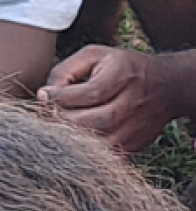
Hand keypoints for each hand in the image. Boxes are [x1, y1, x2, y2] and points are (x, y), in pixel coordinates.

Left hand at [40, 45, 184, 153]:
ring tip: (63, 125)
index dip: (61, 97)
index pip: (90, 93)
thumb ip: (64, 72)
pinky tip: (76, 137)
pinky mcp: (138, 143)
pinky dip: (87, 149)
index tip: (46, 95)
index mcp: (123, 74)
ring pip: (101, 142)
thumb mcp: (92, 56)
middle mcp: (134, 101)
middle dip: (65, 119)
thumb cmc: (119, 67)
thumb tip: (43, 95)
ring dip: (73, 137)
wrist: (167, 84)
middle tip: (53, 112)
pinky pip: (108, 153)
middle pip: (95, 121)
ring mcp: (139, 125)